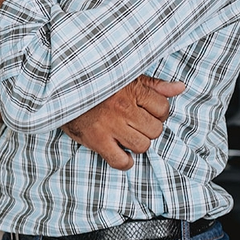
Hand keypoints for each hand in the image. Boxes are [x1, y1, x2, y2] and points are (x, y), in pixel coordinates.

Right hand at [61, 75, 185, 170]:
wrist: (59, 90)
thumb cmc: (94, 84)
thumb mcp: (125, 78)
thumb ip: (154, 84)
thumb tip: (180, 87)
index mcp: (131, 89)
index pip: (163, 108)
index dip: (157, 113)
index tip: (145, 112)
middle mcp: (123, 107)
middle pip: (155, 130)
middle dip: (147, 129)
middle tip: (133, 124)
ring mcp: (110, 125)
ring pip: (142, 145)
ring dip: (136, 143)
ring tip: (124, 135)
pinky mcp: (97, 140)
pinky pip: (121, 161)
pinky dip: (123, 161)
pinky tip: (118, 151)